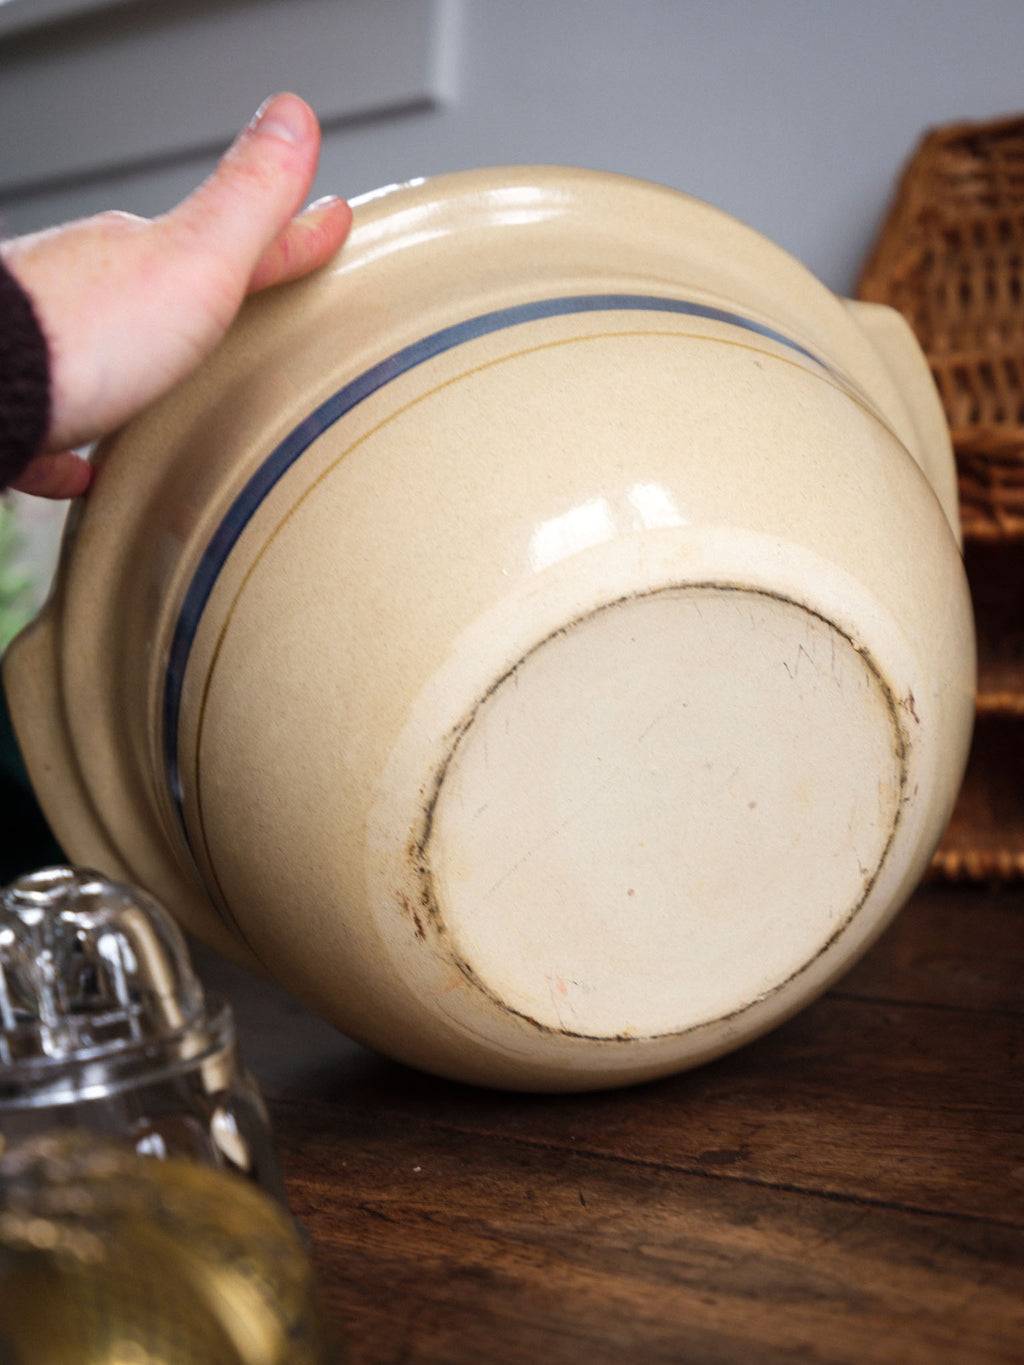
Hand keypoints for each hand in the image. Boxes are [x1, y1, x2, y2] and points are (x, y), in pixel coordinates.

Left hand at [2, 93, 351, 498]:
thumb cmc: (86, 338)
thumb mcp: (195, 259)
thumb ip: (248, 199)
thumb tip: (292, 115)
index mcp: (139, 253)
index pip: (233, 237)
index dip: (288, 235)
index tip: (331, 222)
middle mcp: (85, 289)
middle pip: (161, 284)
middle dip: (207, 293)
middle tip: (250, 305)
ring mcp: (50, 347)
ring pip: (103, 344)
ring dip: (139, 356)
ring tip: (175, 382)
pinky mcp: (22, 409)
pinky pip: (52, 419)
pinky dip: (74, 440)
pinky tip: (88, 464)